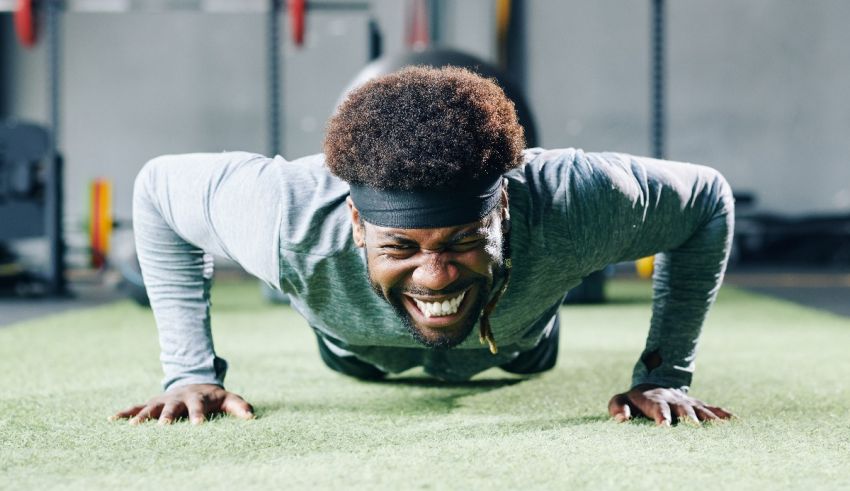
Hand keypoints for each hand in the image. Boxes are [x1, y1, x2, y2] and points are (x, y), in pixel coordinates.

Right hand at [109, 384, 254, 424]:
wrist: (196, 381)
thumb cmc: (214, 396)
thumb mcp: (228, 399)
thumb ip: (240, 406)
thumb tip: (252, 417)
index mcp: (197, 397)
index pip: (199, 407)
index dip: (199, 416)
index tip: (198, 426)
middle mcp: (178, 398)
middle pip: (172, 407)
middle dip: (168, 416)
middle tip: (163, 427)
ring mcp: (164, 399)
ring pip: (152, 407)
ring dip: (143, 416)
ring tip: (133, 427)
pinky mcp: (153, 402)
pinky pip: (137, 407)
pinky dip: (125, 412)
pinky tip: (111, 420)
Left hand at [608, 384, 733, 425]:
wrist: (651, 387)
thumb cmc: (633, 401)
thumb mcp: (620, 400)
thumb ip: (617, 407)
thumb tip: (621, 419)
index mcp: (652, 399)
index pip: (657, 406)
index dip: (661, 415)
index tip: (665, 427)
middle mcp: (672, 399)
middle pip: (682, 409)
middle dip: (689, 419)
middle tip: (696, 429)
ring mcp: (687, 402)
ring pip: (700, 410)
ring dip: (710, 419)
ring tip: (721, 430)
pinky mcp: (698, 405)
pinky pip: (713, 409)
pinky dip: (724, 415)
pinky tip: (737, 423)